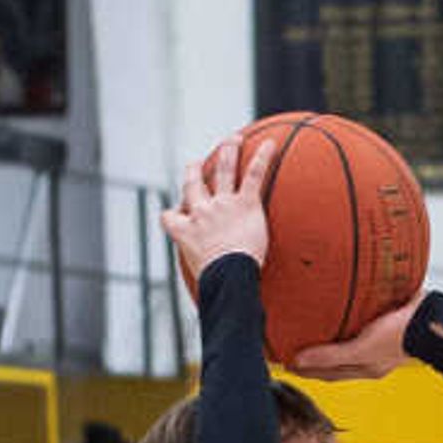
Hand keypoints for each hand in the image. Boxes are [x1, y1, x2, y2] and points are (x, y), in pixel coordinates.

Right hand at [158, 128, 279, 278]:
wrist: (228, 278)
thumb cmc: (216, 285)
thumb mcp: (201, 280)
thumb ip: (204, 277)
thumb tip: (213, 302)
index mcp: (186, 232)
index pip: (171, 217)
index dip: (174, 213)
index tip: (178, 213)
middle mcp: (201, 213)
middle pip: (193, 185)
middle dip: (194, 171)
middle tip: (197, 163)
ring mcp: (222, 206)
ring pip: (222, 171)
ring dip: (227, 152)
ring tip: (232, 140)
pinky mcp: (244, 204)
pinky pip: (253, 175)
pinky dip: (262, 158)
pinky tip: (271, 144)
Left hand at [285, 299, 421, 381]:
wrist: (431, 319)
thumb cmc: (401, 338)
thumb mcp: (362, 349)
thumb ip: (331, 356)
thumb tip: (298, 361)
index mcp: (366, 367)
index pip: (328, 373)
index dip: (305, 370)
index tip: (284, 361)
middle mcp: (371, 355)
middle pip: (335, 358)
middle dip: (313, 355)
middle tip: (289, 345)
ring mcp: (379, 338)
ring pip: (346, 339)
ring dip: (328, 336)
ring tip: (308, 326)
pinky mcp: (384, 319)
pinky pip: (357, 320)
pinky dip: (344, 317)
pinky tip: (337, 304)